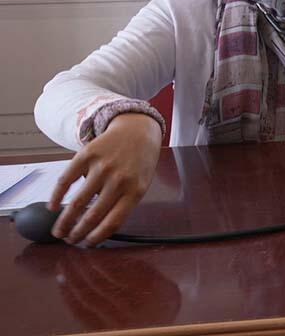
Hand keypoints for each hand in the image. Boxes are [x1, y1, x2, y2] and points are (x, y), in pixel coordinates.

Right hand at [48, 113, 161, 245]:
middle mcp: (118, 180)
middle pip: (93, 215)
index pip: (113, 221)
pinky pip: (66, 180)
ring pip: (77, 201)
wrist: (137, 131)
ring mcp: (101, 167)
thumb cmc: (139, 162)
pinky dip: (57, 196)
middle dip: (78, 232)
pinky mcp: (86, 155)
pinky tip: (53, 207)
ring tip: (58, 231)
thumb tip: (99, 227)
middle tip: (69, 241)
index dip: (97, 237)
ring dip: (65, 220)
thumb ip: (124, 203)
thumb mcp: (141, 184)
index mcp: (135, 191)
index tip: (87, 245)